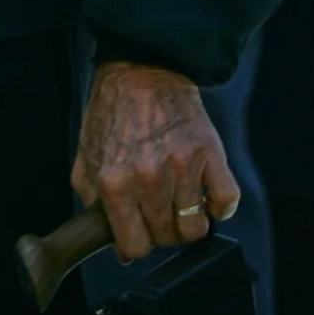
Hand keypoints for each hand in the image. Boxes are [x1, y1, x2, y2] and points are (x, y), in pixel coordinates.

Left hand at [72, 61, 239, 261]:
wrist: (141, 70)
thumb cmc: (113, 110)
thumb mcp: (87, 151)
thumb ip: (91, 195)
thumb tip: (108, 238)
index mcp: (114, 182)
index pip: (134, 244)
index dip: (137, 244)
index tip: (141, 233)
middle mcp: (148, 180)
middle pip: (167, 237)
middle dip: (163, 230)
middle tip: (159, 209)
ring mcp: (182, 169)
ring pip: (196, 227)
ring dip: (190, 219)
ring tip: (181, 200)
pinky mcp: (210, 155)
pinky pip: (226, 201)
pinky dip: (221, 205)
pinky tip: (206, 193)